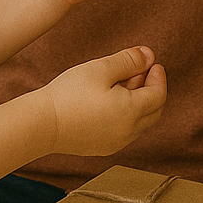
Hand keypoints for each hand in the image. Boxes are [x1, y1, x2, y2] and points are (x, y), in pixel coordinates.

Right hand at [40, 45, 166, 155]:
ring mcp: (116, 143)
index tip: (152, 62)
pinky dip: (127, 115)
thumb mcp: (101, 68)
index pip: (159, 94)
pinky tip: (110, 100)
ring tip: (121, 82)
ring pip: (140, 122)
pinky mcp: (102, 147)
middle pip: (154, 111)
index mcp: (132, 112)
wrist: (43, 124)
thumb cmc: (71, 93)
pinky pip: (125, 131)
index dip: (159, 76)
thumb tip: (150, 55)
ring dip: (139, 102)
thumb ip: (128, 61)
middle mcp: (128, 132)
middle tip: (140, 70)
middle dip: (152, 88)